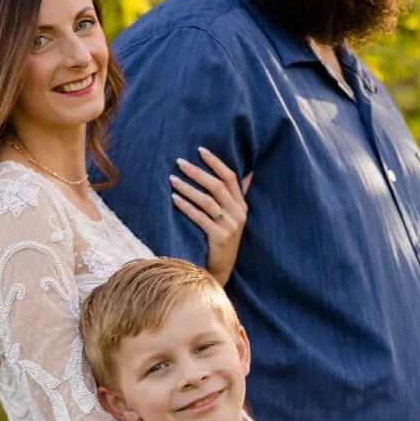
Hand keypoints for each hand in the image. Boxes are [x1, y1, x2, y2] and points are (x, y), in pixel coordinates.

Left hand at [170, 147, 251, 286]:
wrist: (221, 270)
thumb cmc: (222, 240)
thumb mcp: (234, 217)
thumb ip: (237, 195)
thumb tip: (248, 173)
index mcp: (242, 205)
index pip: (230, 177)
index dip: (215, 162)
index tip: (199, 150)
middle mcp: (239, 214)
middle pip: (217, 186)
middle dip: (196, 172)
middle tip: (179, 162)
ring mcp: (230, 226)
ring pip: (207, 201)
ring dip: (187, 188)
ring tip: (171, 179)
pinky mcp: (219, 238)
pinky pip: (200, 218)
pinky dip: (186, 207)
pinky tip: (173, 199)